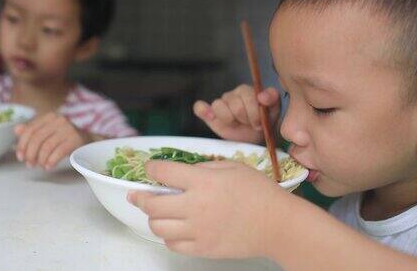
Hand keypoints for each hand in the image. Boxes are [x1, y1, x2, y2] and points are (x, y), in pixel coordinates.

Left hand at [14, 112, 92, 169]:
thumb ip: (32, 131)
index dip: (22, 144)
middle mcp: (58, 120)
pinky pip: (59, 152)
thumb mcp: (48, 133)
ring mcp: (68, 129)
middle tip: (29, 164)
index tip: (20, 157)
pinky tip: (48, 166)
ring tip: (40, 166)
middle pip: (37, 138)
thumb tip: (16, 129)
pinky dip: (51, 161)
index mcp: (49, 117)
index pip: (30, 129)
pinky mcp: (76, 139)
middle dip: (30, 154)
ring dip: (40, 159)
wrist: (88, 141)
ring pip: (47, 146)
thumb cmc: (65, 138)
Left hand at [128, 160, 288, 258]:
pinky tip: (175, 228)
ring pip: (157, 226)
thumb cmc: (259, 192)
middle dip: (140, 197)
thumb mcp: (233, 166)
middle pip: (152, 204)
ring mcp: (197, 230)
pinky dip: (169, 236)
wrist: (278, 225)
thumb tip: (182, 172)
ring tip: (159, 213)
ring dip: (154, 218)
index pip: (163, 172)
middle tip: (138, 194)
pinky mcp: (202, 249)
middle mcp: (195, 206)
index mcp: (203, 181)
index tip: (150, 169)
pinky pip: (172, 244)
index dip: (151, 169)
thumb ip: (204, 166)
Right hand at [194, 84, 280, 143]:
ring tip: (236, 125)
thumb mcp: (273, 111)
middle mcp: (232, 95)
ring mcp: (220, 104)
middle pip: (234, 104)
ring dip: (229, 120)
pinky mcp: (209, 114)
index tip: (259, 124)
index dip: (254, 112)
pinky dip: (202, 111)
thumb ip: (272, 99)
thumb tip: (262, 96)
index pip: (246, 95)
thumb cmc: (263, 123)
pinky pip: (199, 107)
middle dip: (244, 119)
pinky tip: (210, 117)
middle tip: (250, 125)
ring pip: (218, 105)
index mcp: (246, 91)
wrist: (253, 138)